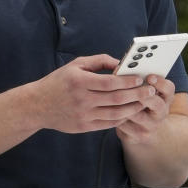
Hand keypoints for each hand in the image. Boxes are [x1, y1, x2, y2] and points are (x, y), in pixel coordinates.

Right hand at [30, 55, 155, 133]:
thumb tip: (120, 63)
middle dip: (137, 95)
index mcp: (80, 81)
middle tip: (150, 90)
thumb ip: (99, 61)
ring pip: (115, 114)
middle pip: (116, 99)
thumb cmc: (59, 81)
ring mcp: (83, 115)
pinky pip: (108, 123)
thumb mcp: (75, 65)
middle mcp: (82, 99)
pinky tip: (130, 112)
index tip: (140, 78)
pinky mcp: (84, 127)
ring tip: (144, 102)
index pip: (110, 82)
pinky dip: (122, 118)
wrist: (38, 105)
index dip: (128, 81)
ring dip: (133, 108)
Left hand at [115, 74, 174, 144]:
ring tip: (112, 95)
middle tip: (131, 87)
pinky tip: (106, 108)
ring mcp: (151, 126)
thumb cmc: (141, 102)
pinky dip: (115, 115)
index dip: (160, 82)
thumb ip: (138, 81)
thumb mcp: (145, 91)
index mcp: (165, 98)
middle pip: (157, 104)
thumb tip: (121, 69)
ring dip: (124, 104)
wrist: (143, 130)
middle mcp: (161, 113)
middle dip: (143, 95)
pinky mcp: (138, 136)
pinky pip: (125, 125)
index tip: (149, 77)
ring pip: (137, 115)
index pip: (169, 88)